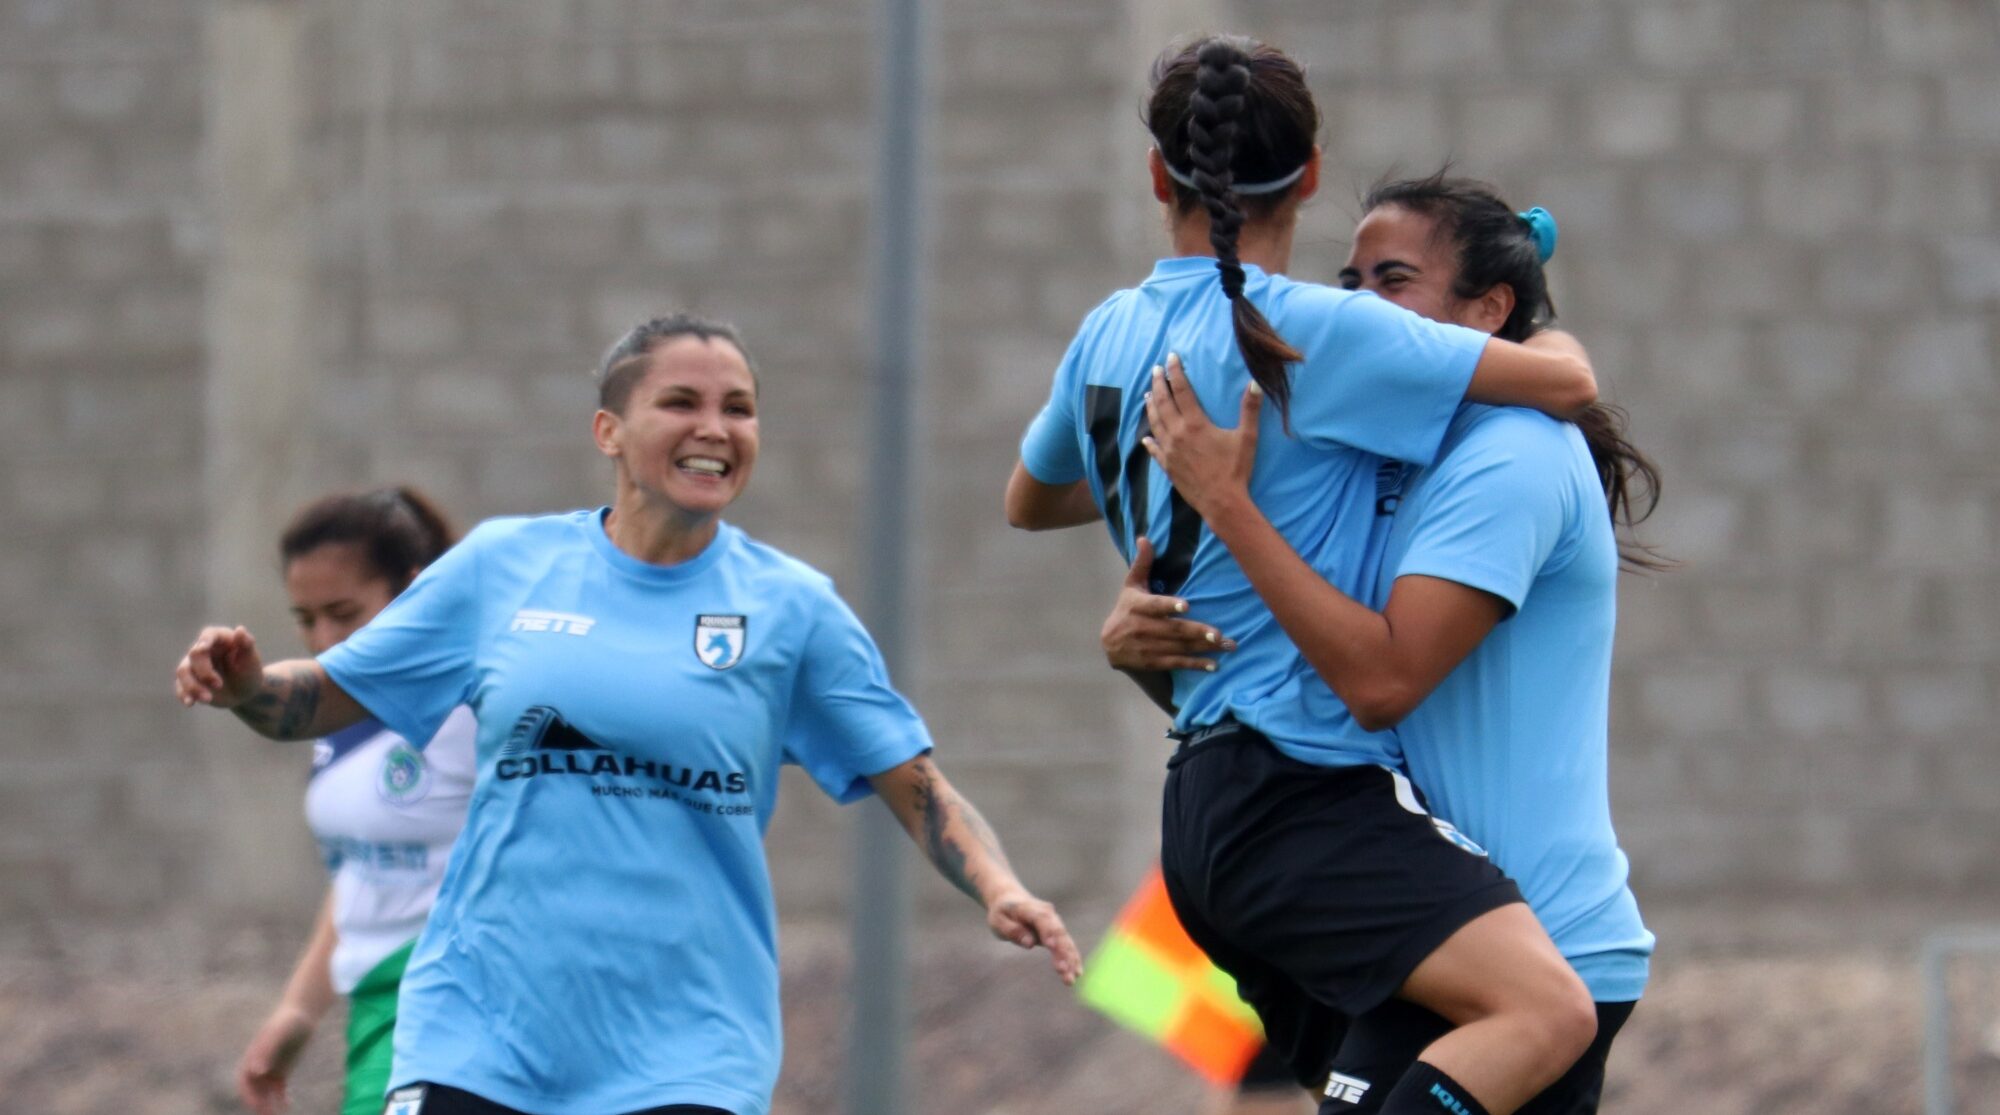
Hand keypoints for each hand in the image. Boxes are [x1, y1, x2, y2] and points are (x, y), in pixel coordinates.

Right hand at [175, 625, 264, 708]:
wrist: (244, 691)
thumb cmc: (249, 671)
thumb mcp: (251, 659)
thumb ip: (246, 644)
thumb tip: (240, 630)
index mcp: (220, 639)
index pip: (209, 635)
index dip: (205, 640)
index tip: (203, 649)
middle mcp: (203, 650)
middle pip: (194, 655)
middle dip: (204, 671)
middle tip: (219, 685)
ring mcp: (193, 665)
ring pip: (183, 671)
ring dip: (193, 686)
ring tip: (208, 699)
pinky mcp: (189, 680)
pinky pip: (180, 686)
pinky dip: (183, 694)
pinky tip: (190, 703)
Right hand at [236, 1004, 314, 1114]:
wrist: (302, 1014)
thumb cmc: (289, 1020)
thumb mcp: (279, 1033)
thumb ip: (266, 1050)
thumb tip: (256, 1071)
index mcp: (252, 1057)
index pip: (245, 1081)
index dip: (248, 1094)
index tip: (257, 1105)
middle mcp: (258, 1066)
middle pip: (254, 1091)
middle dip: (258, 1104)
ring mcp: (270, 1069)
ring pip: (265, 1093)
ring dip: (268, 1105)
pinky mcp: (282, 1072)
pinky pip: (278, 1090)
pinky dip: (281, 1099)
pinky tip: (287, 1105)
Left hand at [985, 887, 1082, 986]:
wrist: (1011, 899)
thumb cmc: (1002, 912)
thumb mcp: (998, 920)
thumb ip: (1012, 930)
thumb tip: (1029, 943)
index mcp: (1032, 909)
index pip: (1042, 920)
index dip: (1048, 932)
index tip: (1052, 947)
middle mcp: (1048, 914)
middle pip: (1058, 933)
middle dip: (1063, 952)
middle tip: (1064, 971)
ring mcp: (1054, 923)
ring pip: (1066, 941)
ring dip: (1070, 959)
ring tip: (1071, 979)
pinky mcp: (1056, 933)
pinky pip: (1066, 946)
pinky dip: (1072, 958)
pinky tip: (1077, 973)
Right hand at [1100, 538, 1233, 672]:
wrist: (1109, 643)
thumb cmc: (1126, 608)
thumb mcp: (1131, 585)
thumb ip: (1142, 564)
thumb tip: (1145, 538)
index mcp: (1137, 606)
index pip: (1154, 606)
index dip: (1169, 606)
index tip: (1186, 606)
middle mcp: (1141, 628)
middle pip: (1173, 630)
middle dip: (1197, 632)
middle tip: (1219, 634)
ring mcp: (1148, 647)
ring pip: (1179, 648)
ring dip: (1204, 649)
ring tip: (1227, 646)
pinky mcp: (1153, 662)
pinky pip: (1177, 663)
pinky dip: (1196, 665)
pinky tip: (1214, 665)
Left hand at [1141, 353, 1262, 518]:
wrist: (1221, 502)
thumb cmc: (1235, 469)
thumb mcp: (1246, 437)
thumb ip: (1249, 409)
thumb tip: (1255, 383)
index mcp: (1195, 423)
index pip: (1181, 390)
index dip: (1175, 372)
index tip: (1171, 357)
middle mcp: (1177, 434)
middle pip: (1163, 403)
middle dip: (1158, 384)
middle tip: (1155, 370)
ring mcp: (1169, 451)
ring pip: (1155, 423)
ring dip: (1151, 406)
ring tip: (1147, 394)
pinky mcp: (1167, 467)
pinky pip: (1154, 450)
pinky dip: (1150, 440)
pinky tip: (1146, 437)